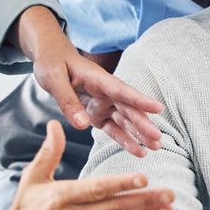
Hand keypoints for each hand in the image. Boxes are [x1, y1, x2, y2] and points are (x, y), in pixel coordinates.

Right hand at [0, 122, 174, 209]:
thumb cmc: (24, 208)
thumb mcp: (33, 177)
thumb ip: (49, 151)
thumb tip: (56, 123)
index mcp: (62, 196)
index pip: (97, 189)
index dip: (122, 184)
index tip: (144, 177)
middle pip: (114, 208)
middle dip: (144, 200)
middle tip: (169, 193)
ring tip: (167, 208)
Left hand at [13, 6, 162, 155]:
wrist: (51, 58)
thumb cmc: (52, 63)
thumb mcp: (54, 79)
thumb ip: (68, 101)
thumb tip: (82, 125)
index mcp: (98, 79)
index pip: (121, 90)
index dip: (140, 100)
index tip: (158, 108)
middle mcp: (105, 92)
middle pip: (127, 108)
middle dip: (143, 123)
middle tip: (158, 139)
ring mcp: (103, 103)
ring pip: (124, 120)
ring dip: (139, 134)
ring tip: (155, 148)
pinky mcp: (98, 113)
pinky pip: (113, 128)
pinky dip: (124, 139)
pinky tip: (137, 150)